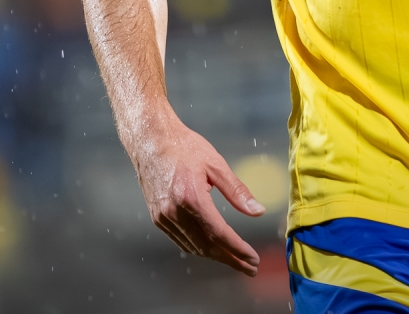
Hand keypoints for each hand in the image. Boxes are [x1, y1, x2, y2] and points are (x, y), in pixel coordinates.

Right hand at [133, 118, 265, 274]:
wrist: (150, 139)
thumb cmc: (184, 147)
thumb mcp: (216, 164)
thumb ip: (237, 191)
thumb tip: (258, 211)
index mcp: (191, 197)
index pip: (219, 233)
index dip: (238, 249)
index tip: (253, 259)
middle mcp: (175, 212)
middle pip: (206, 245)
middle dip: (230, 259)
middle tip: (250, 268)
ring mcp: (163, 217)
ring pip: (193, 247)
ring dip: (215, 256)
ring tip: (235, 261)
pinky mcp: (157, 217)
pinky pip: (181, 240)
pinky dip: (198, 248)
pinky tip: (211, 249)